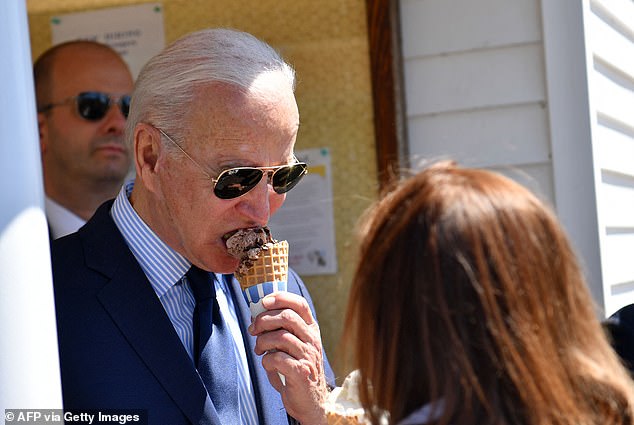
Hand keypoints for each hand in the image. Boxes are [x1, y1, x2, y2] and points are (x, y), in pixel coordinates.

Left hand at [248, 291, 327, 424]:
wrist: (311, 401)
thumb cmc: (297, 369)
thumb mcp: (294, 346)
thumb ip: (282, 330)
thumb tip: (257, 315)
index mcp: (311, 330)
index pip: (300, 304)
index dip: (281, 298)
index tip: (264, 301)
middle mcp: (312, 340)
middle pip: (288, 317)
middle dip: (264, 320)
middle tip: (253, 329)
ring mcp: (308, 356)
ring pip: (280, 337)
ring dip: (262, 342)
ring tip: (259, 350)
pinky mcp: (301, 372)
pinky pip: (278, 358)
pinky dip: (267, 361)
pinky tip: (268, 365)